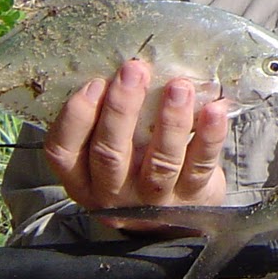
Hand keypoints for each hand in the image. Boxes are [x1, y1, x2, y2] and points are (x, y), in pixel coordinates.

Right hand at [42, 59, 229, 227]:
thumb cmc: (135, 165)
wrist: (175, 214)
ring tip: (179, 87)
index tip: (94, 82)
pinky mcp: (191, 199)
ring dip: (170, 120)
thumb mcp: (109, 148)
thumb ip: (107, 117)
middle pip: (110, 154)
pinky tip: (214, 109)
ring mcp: (153, 200)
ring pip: (160, 162)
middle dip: (122, 108)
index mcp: (82, 178)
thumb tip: (124, 64)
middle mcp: (113, 193)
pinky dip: (208, 136)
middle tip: (134, 70)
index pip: (63, 151)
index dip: (76, 117)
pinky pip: (199, 165)